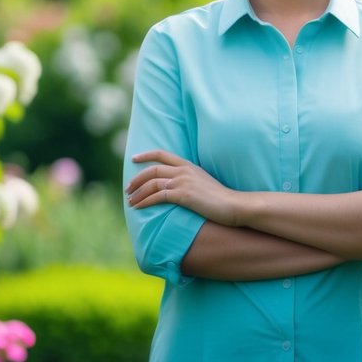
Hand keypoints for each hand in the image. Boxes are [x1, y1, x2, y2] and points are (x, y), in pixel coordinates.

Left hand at [127, 150, 241, 225]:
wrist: (234, 205)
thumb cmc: (221, 198)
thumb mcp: (204, 183)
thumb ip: (190, 180)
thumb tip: (176, 187)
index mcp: (189, 165)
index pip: (162, 154)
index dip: (146, 155)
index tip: (134, 158)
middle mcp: (184, 171)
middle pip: (153, 170)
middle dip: (137, 179)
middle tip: (127, 188)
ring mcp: (183, 182)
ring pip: (152, 183)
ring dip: (138, 193)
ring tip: (130, 201)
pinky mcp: (183, 195)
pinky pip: (157, 196)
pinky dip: (145, 201)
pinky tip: (138, 207)